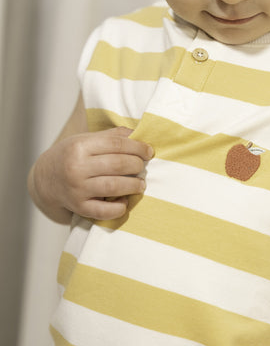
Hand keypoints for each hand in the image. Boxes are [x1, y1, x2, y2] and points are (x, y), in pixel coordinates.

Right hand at [33, 126, 152, 220]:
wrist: (44, 179)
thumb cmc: (71, 156)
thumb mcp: (85, 140)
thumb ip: (111, 136)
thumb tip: (138, 134)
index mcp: (80, 147)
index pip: (116, 144)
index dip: (137, 147)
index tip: (149, 151)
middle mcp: (76, 167)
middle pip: (118, 164)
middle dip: (137, 165)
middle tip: (143, 167)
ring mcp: (77, 189)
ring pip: (114, 186)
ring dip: (133, 186)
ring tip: (141, 184)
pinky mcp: (79, 207)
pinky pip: (104, 211)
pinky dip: (119, 208)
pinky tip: (125, 202)